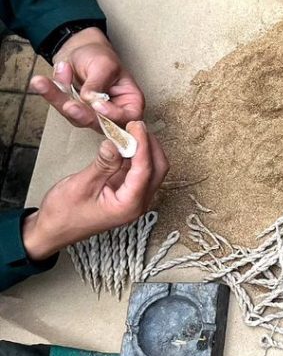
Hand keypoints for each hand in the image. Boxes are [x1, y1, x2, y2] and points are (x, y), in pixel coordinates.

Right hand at [21, 122, 167, 260]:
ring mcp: (135, 199)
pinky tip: (125, 143)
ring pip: (152, 169)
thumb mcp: (81, 185)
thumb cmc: (63, 214)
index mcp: (129, 205)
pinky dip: (136, 156)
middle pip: (157, 169)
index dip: (143, 144)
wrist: (53, 230)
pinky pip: (139, 171)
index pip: (145, 170)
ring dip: (144, 149)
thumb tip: (115, 143)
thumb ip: (103, 165)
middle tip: (135, 126)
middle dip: (150, 145)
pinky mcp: (128, 193)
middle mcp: (138, 204)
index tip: (137, 125)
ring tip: (130, 131)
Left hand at [30, 27, 144, 127]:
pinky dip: (50, 93)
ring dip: (60, 100)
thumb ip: (98, 84)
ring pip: (76, 117)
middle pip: (100, 123)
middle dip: (82, 114)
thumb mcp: (103, 64)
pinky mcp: (74, 109)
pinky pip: (60, 106)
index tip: (98, 106)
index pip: (128, 117)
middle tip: (70, 106)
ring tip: (44, 84)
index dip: (114, 115)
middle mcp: (112, 111)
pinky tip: (40, 82)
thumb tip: (91, 100)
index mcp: (129, 101)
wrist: (78, 48)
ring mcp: (92, 113)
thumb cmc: (99, 55)